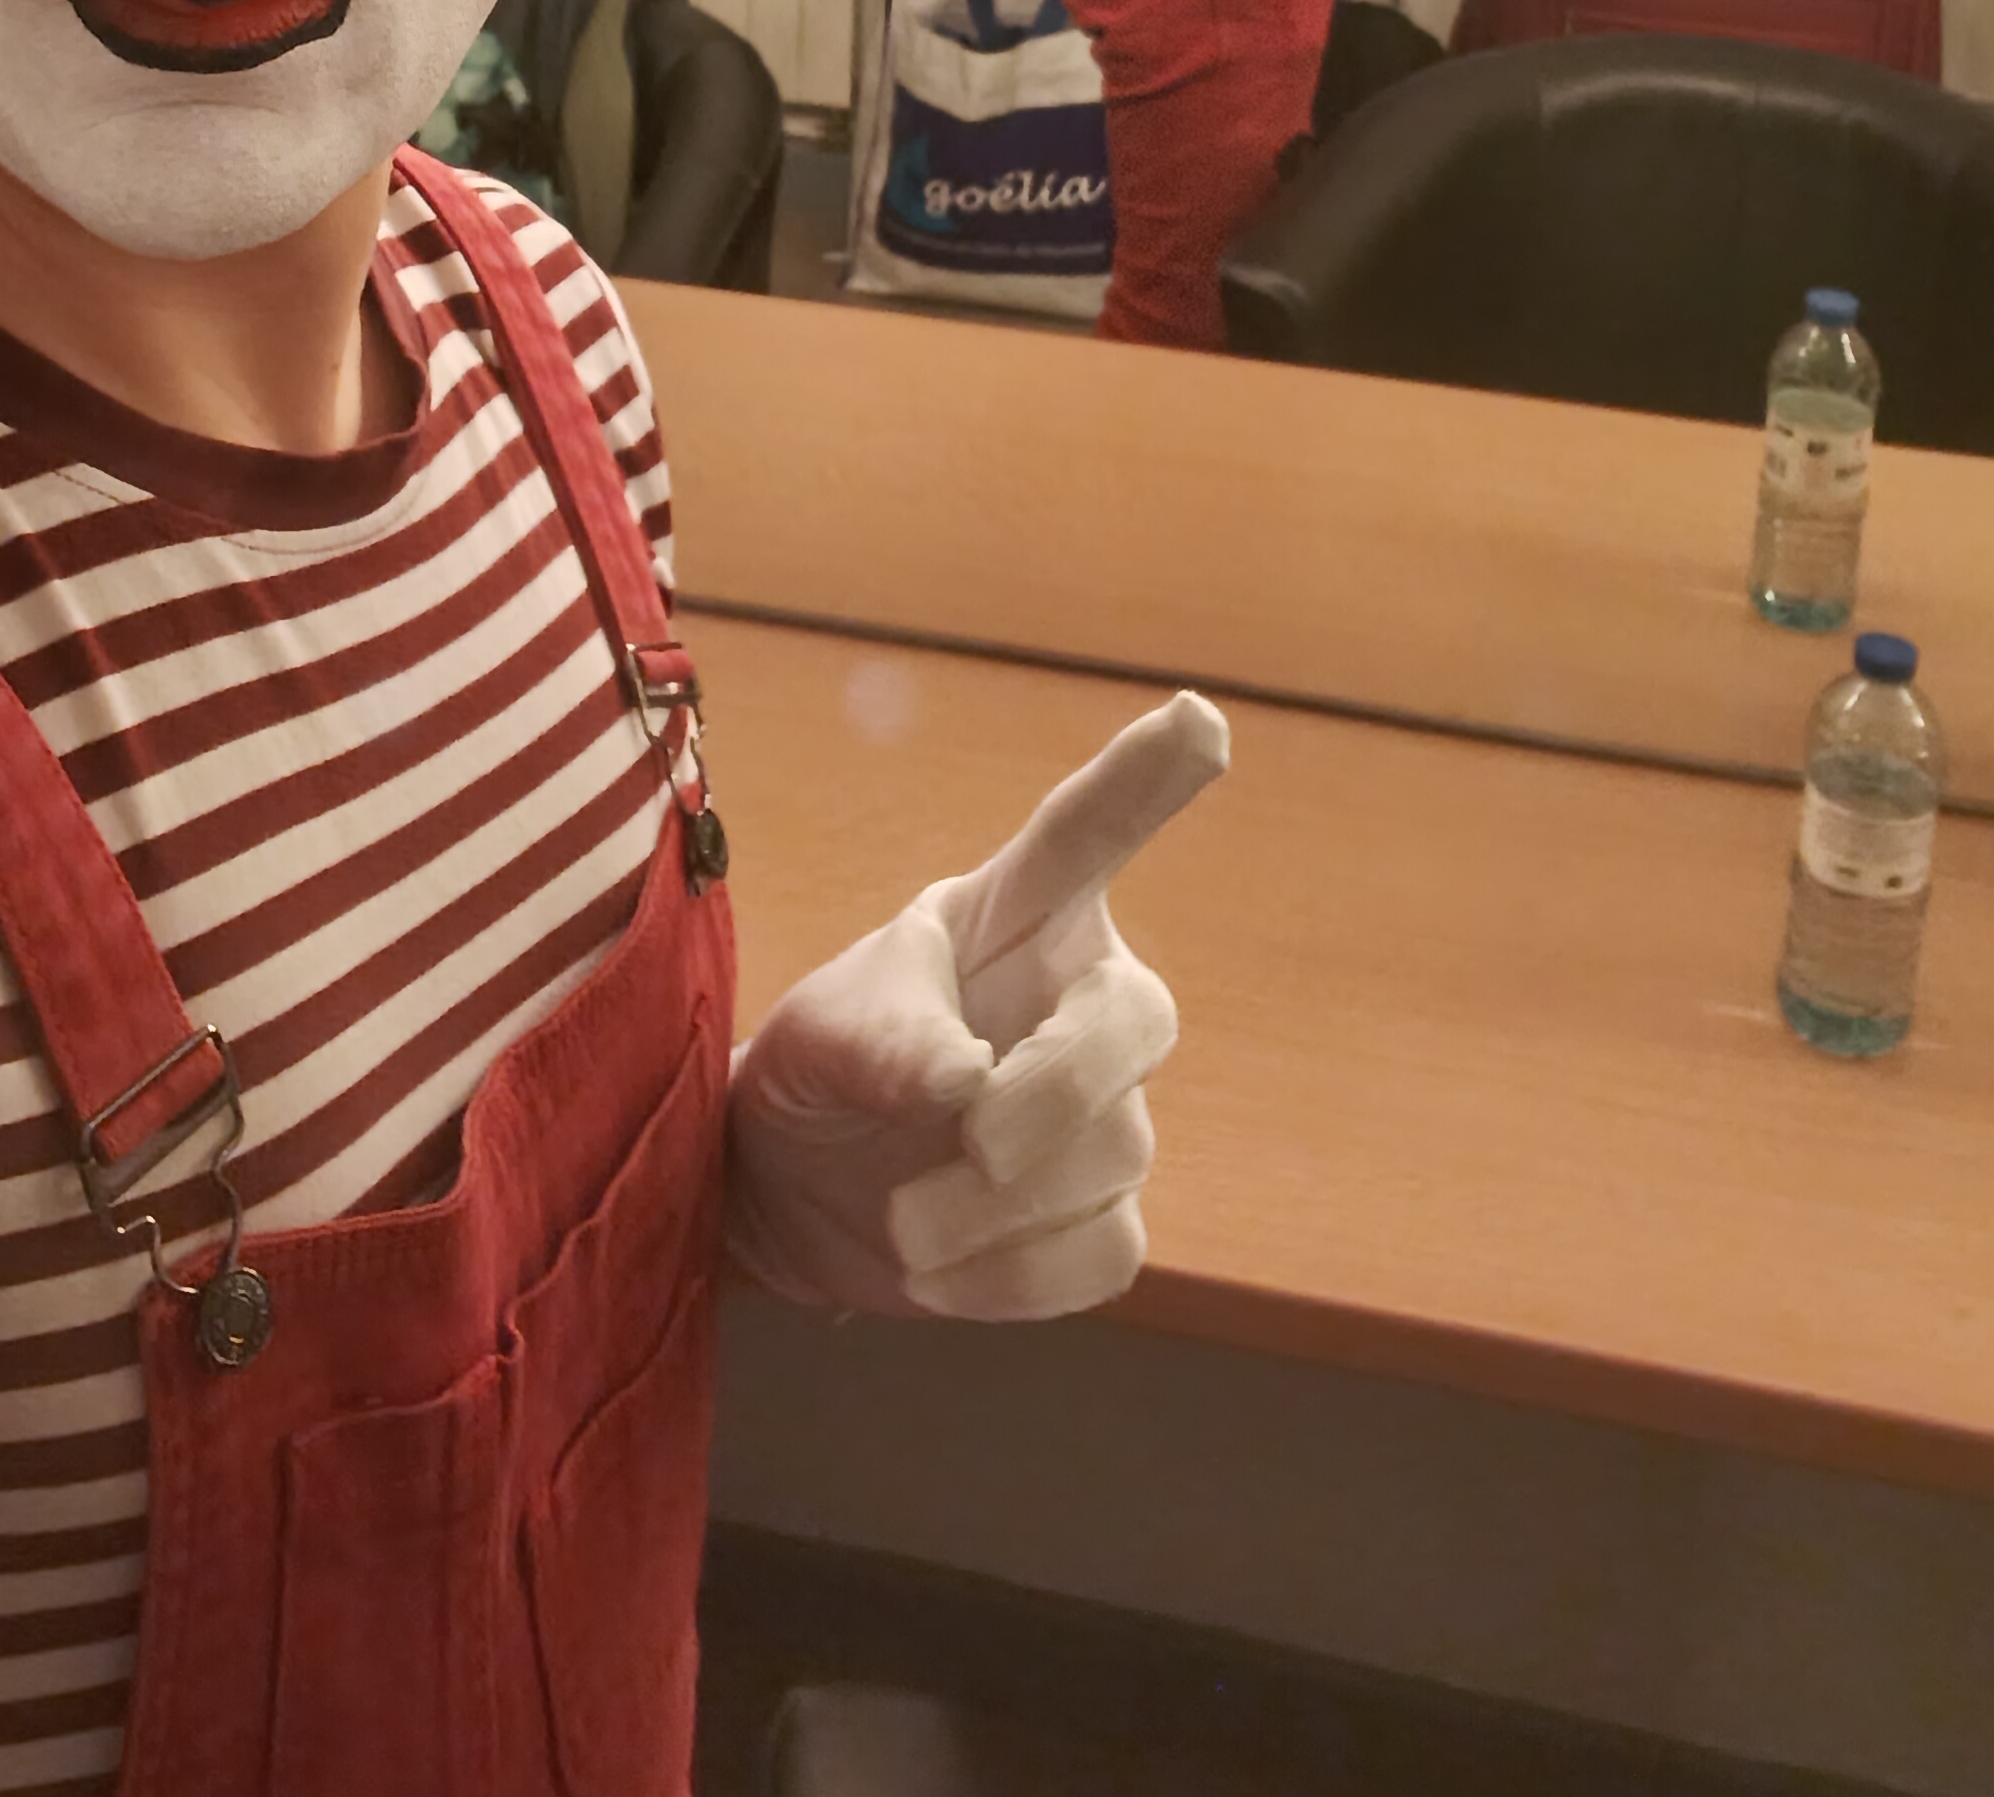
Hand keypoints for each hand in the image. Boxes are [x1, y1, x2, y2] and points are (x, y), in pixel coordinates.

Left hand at [725, 691, 1228, 1320]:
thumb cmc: (827, 1063)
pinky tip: (939, 1262)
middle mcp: (1089, 999)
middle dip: (1054, 1088)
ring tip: (896, 1216)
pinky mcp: (1101, 1220)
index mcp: (1024, 915)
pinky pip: (1101, 1252)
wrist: (796, 1190)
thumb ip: (881, 1039)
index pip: (1091, 833)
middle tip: (967, 1138)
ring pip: (1106, 1158)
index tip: (1196, 719)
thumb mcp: (822, 1029)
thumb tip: (961, 1084)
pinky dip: (1010, 1274)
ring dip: (988, 1209)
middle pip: (1133, 1024)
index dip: (1147, 778)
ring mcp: (1110, 1114)